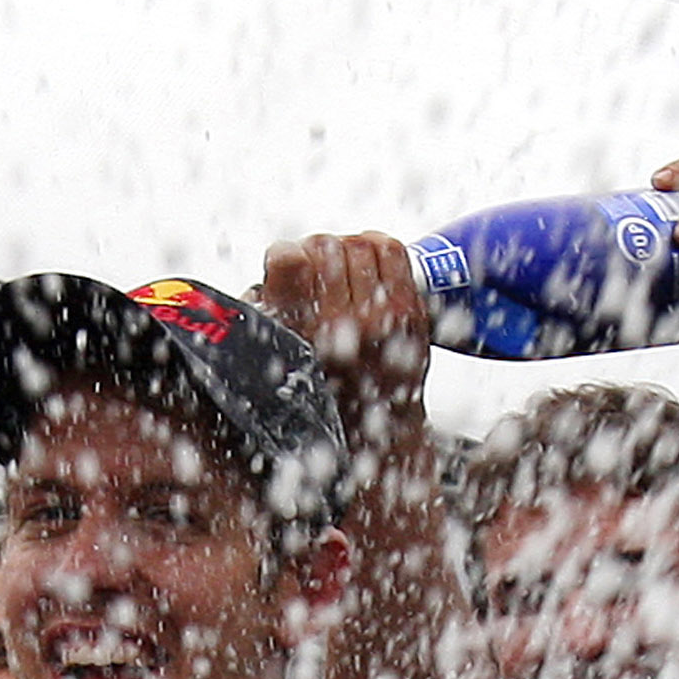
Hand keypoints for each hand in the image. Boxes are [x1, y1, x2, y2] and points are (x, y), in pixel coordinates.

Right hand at [259, 232, 432, 444]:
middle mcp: (344, 323)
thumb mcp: (278, 358)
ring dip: (345, 249)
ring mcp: (383, 316)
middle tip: (312, 269)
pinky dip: (375, 246)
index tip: (283, 264)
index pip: (290, 258)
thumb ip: (268, 311)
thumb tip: (279, 256)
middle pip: (324, 246)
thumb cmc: (319, 394)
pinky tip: (364, 261)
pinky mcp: (410, 311)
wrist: (377, 433)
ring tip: (339, 269)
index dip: (284, 256)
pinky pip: (390, 250)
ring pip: (357, 244)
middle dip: (314, 252)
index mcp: (303, 334)